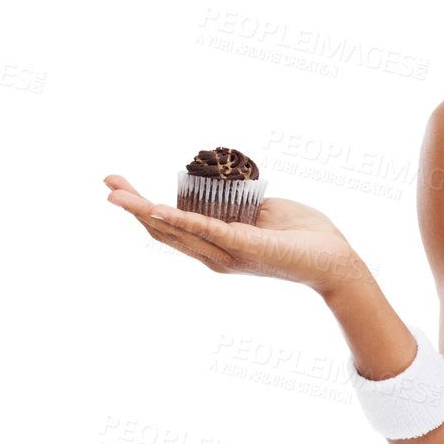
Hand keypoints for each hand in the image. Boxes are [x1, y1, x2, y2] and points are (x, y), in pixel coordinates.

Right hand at [103, 173, 368, 295]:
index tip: (119, 186)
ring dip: (144, 212)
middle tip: (107, 184)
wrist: (336, 260)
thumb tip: (229, 192)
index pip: (171, 228)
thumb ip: (241, 208)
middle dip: (132, 207)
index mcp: (218, 246)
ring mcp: (228, 253)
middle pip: (163, 231)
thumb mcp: (265, 215)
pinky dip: (180, 219)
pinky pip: (206, 230)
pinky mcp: (245, 246)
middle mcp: (216, 255)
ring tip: (118, 196)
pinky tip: (157, 209)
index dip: (143, 209)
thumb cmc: (305, 237)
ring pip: (176, 232)